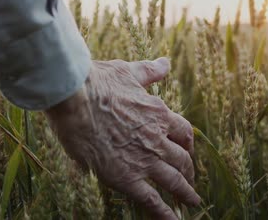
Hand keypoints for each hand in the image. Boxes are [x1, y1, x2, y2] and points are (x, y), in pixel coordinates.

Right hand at [45, 58, 199, 218]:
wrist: (75, 99)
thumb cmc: (98, 82)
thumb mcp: (128, 71)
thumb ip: (149, 71)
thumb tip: (166, 63)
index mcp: (158, 113)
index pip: (183, 131)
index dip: (188, 143)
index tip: (188, 149)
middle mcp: (157, 138)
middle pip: (182, 158)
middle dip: (189, 170)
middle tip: (191, 178)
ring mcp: (144, 159)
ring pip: (174, 180)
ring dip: (186, 192)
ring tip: (192, 201)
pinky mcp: (126, 177)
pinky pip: (152, 200)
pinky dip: (165, 213)